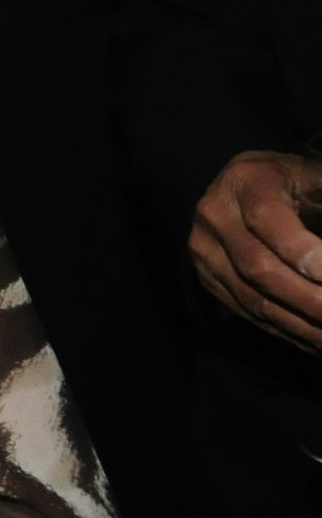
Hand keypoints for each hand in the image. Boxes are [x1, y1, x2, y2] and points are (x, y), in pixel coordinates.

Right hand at [191, 149, 321, 353]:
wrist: (240, 188)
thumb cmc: (291, 181)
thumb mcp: (313, 174)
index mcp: (245, 182)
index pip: (267, 219)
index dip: (302, 251)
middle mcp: (215, 217)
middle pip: (259, 268)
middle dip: (310, 299)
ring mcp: (206, 252)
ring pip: (255, 299)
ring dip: (304, 326)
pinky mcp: (209, 279)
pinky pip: (250, 313)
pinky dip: (290, 332)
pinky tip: (318, 342)